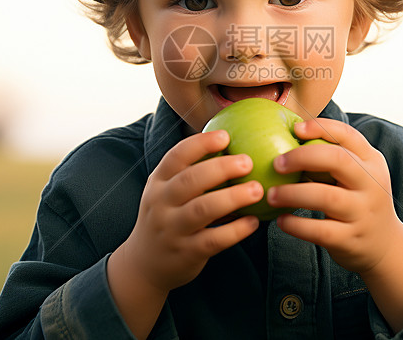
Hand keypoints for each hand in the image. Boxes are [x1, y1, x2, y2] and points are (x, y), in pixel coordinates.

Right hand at [115, 129, 262, 294]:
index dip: (200, 144)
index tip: (225, 136)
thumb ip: (190, 172)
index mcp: (158, 182)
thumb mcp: (166, 192)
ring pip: (202, 209)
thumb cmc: (167, 217)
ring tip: (258, 190)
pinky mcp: (186, 253)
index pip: (176, 156)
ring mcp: (172, 229)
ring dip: (233, 197)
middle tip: (248, 162)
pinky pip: (213, 240)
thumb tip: (232, 145)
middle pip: (190, 180)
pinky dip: (236, 230)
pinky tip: (254, 221)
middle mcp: (161, 203)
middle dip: (221, 168)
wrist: (144, 264)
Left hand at [266, 118, 401, 274]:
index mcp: (371, 162)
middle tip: (276, 164)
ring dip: (293, 194)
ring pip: (326, 197)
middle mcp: (371, 184)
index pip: (348, 135)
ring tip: (271, 195)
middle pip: (338, 160)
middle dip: (303, 157)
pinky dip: (296, 225)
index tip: (295, 129)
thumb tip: (289, 133)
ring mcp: (362, 212)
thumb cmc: (358, 200)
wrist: (384, 245)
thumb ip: (334, 156)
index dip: (320, 128)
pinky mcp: (350, 239)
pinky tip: (281, 220)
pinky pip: (319, 230)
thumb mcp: (358, 174)